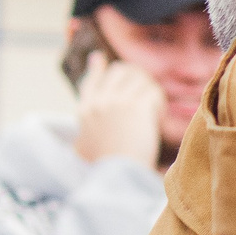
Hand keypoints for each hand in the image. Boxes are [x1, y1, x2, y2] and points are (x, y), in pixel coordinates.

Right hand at [72, 52, 166, 166]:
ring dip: (150, 89)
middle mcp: (100, 102)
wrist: (116, 177)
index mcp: (86, 111)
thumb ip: (80, 142)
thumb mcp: (81, 152)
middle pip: (119, 71)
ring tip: (153, 106)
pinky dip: (159, 102)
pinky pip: (153, 91)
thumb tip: (76, 146)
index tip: (99, 58)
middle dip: (134, 76)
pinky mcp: (137, 107)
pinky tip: (158, 115)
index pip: (91, 81)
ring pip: (139, 77)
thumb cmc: (102, 170)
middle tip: (144, 89)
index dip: (97, 68)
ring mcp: (118, 102)